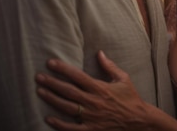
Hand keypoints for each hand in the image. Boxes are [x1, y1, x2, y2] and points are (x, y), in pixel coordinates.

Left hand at [35, 51, 152, 130]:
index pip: (78, 76)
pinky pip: (71, 128)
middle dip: (52, 83)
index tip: (51, 63)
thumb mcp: (123, 79)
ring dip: (52, 99)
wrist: (138, 120)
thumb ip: (109, 66)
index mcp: (101, 88)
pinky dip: (59, 124)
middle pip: (68, 91)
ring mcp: (91, 117)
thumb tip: (99, 52)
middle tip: (38, 77)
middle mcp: (94, 102)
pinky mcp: (91, 129)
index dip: (63, 69)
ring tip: (40, 92)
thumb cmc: (130, 98)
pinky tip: (48, 118)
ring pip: (67, 107)